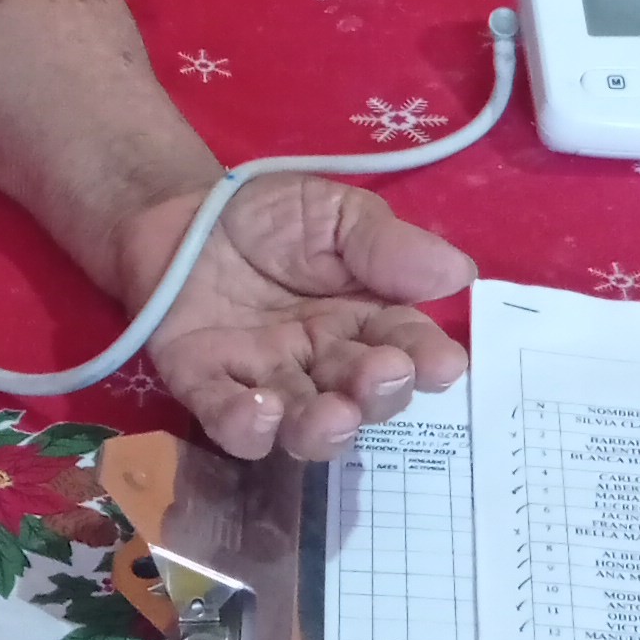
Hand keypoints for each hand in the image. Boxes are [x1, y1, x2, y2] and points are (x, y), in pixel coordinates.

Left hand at [118, 172, 472, 461]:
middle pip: (362, 395)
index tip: (441, 365)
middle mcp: (322, 363)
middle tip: (381, 376)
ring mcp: (266, 380)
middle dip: (377, 392)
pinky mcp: (207, 385)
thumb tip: (459, 274)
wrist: (179, 211)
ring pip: (303, 425)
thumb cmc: (270, 217)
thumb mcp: (334, 213)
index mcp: (363, 320)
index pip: (405, 347)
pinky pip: (228, 418)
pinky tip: (261, 411)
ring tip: (333, 415)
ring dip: (322, 428)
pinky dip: (248, 425)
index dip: (426, 361)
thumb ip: (386, 244)